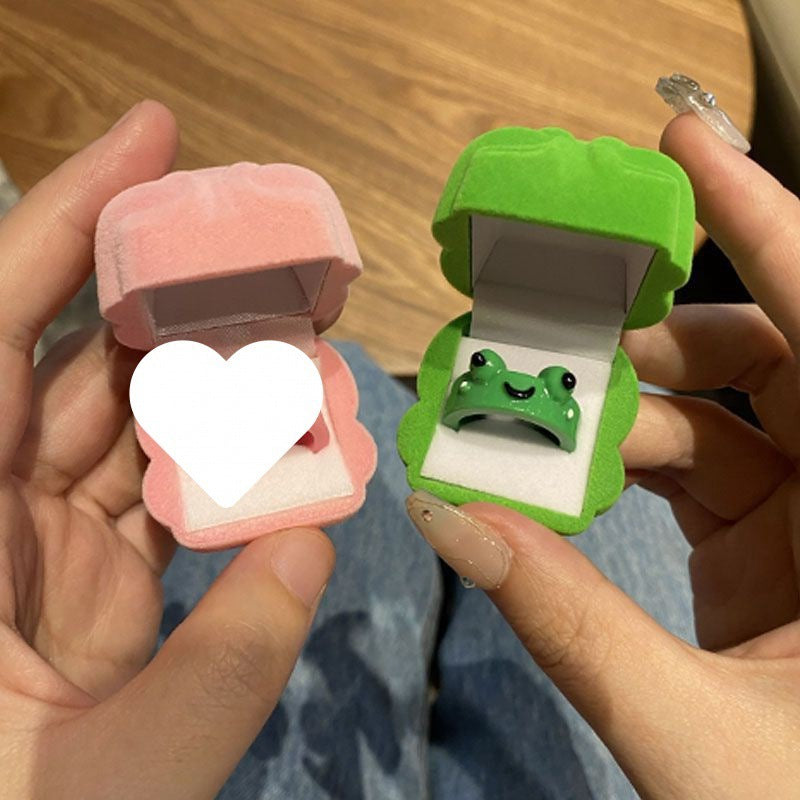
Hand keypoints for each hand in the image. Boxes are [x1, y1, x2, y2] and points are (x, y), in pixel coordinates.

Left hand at [0, 101, 333, 799]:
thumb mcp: (113, 781)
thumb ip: (223, 669)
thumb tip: (312, 544)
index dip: (63, 225)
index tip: (152, 141)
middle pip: (80, 365)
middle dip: (179, 297)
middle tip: (275, 253)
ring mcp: (44, 551)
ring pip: (133, 425)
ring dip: (218, 380)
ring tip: (304, 334)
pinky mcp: (92, 587)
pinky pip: (162, 496)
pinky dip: (225, 467)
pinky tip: (288, 438)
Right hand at [406, 112, 799, 797]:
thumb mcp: (693, 733)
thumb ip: (567, 623)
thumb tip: (446, 517)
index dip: (762, 225)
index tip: (682, 144)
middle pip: (763, 360)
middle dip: (648, 342)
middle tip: (543, 339)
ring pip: (719, 413)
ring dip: (621, 412)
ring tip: (533, 421)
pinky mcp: (768, 550)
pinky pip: (697, 468)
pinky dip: (624, 462)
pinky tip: (563, 470)